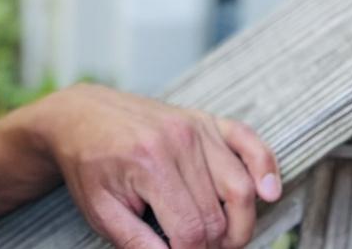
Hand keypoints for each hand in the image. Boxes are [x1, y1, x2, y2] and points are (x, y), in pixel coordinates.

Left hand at [32, 83, 281, 248]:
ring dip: (239, 225)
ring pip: (240, 188)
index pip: (190, 231)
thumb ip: (137, 244)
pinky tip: (269, 193)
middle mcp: (180, 141)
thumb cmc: (90, 165)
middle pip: (218, 215)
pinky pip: (249, 141)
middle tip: (192, 247)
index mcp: (150, 163)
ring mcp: (196, 127)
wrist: (82, 115)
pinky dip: (266, 167)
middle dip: (212, 245)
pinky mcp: (206, 120)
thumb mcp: (101, 211)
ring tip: (221, 240)